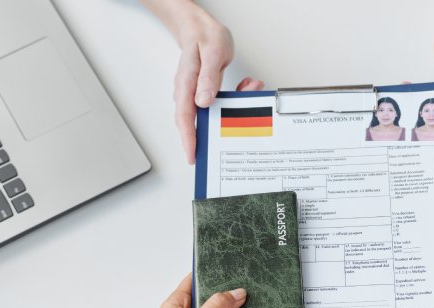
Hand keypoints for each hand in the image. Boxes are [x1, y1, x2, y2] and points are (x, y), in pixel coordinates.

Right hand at [171, 7, 263, 163]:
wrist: (201, 27)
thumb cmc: (205, 37)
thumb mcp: (211, 53)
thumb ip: (208, 77)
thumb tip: (202, 101)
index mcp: (186, 83)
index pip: (185, 117)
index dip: (188, 138)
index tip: (192, 155)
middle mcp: (189, 91)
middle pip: (196, 121)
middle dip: (213, 132)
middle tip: (228, 143)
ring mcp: (196, 93)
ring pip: (212, 111)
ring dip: (232, 109)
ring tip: (248, 91)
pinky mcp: (205, 92)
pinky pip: (219, 102)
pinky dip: (235, 98)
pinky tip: (246, 87)